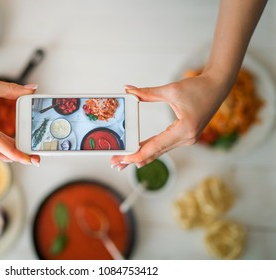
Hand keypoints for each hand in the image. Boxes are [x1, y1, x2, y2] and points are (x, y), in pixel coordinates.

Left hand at [111, 72, 229, 169]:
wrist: (218, 86)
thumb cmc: (198, 87)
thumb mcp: (171, 90)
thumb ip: (147, 93)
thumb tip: (128, 90)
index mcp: (184, 130)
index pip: (155, 146)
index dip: (137, 154)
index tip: (122, 159)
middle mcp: (186, 139)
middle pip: (155, 153)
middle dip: (134, 159)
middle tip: (116, 164)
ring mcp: (187, 139)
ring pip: (159, 151)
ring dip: (141, 156)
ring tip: (122, 162)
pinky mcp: (185, 136)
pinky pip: (164, 146)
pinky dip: (150, 150)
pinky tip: (139, 155)